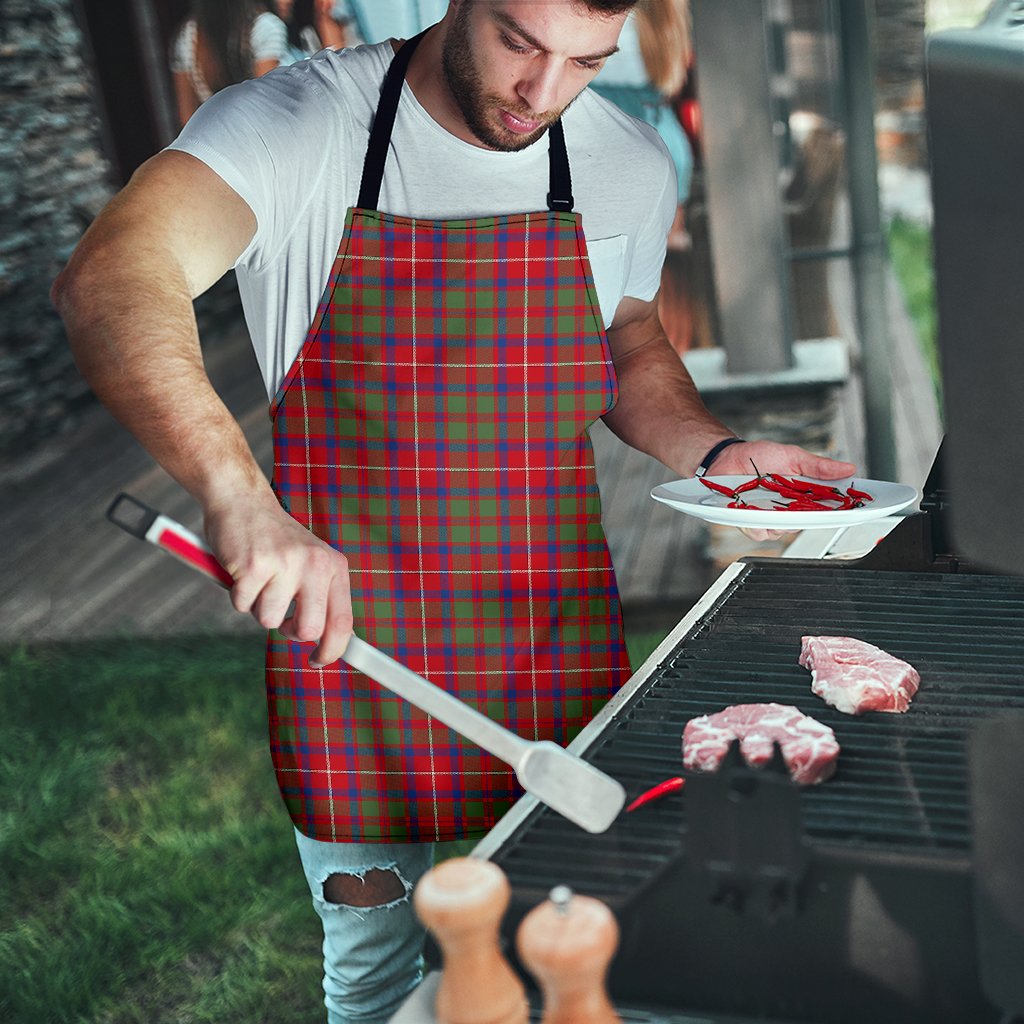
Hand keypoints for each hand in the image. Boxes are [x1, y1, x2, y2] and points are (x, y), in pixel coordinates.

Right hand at [204, 495, 352, 667]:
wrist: (243, 501)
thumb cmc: (275, 541)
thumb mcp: (311, 563)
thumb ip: (321, 598)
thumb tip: (327, 643)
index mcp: (334, 566)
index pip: (343, 622)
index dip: (332, 650)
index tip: (318, 661)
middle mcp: (315, 564)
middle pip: (309, 630)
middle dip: (290, 631)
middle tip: (280, 615)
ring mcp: (285, 564)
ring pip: (269, 620)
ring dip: (258, 607)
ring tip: (259, 579)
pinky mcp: (254, 565)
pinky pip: (242, 605)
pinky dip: (238, 595)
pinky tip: (243, 570)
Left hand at [707, 440, 856, 542]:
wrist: (727, 457)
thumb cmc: (759, 456)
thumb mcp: (793, 456)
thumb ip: (819, 466)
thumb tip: (848, 468)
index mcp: (804, 495)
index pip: (829, 508)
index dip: (844, 510)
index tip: (857, 508)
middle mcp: (790, 510)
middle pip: (809, 523)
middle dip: (810, 515)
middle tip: (805, 502)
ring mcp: (770, 518)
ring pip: (784, 531)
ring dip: (780, 518)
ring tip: (771, 499)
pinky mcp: (751, 523)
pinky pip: (760, 532)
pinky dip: (757, 522)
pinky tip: (753, 508)